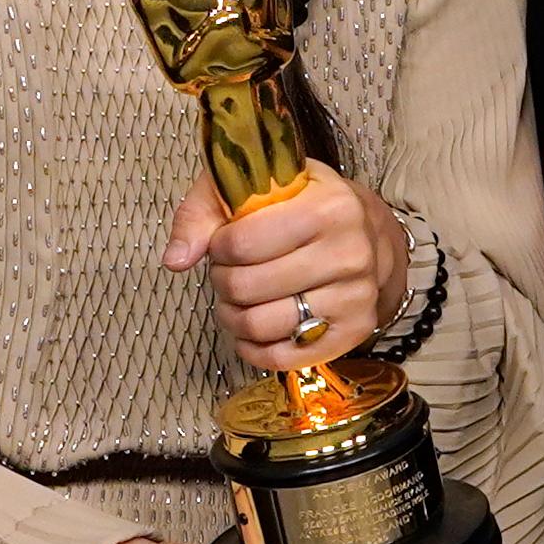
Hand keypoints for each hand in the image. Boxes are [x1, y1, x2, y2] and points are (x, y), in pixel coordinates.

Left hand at [164, 168, 404, 370]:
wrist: (367, 233)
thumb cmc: (302, 205)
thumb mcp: (254, 186)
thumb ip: (204, 212)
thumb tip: (176, 259)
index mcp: (329, 207)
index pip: (242, 243)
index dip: (217, 247)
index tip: (223, 243)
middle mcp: (350, 252)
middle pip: (247, 288)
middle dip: (223, 282)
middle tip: (227, 272)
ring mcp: (356, 296)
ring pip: (262, 326)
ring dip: (232, 316)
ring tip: (236, 300)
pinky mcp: (354, 331)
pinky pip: (284, 357)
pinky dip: (253, 348)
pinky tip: (250, 329)